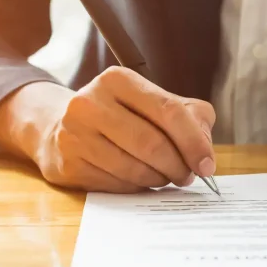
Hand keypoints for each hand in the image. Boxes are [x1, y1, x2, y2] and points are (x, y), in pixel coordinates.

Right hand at [0, 68, 215, 192]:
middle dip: (178, 165)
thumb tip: (205, 151)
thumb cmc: (120, 114)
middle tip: (188, 176)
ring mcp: (74, 134)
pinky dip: (136, 187)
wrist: (58, 126)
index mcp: (118, 80)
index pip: (168, 111)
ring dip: (159, 179)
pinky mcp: (67, 164)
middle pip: (152, 144)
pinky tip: (139, 179)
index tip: (208, 164)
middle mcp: (90, 102)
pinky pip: (115, 184)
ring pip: (134, 168)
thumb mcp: (153, 102)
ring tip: (165, 176)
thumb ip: (190, 117)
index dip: (194, 142)